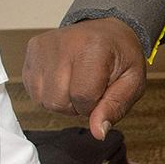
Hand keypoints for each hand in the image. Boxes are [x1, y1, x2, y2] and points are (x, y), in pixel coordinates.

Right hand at [21, 19, 144, 138]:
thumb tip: (97, 132)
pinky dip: (49, 92)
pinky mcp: (32, 50)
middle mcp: (64, 43)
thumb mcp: (132, 82)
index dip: (93, 106)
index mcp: (93, 47)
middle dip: (76, 105)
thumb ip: (115, 107)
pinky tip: (63, 78)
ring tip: (76, 82)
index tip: (102, 92)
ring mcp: (44, 46)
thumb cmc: (120, 56)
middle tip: (89, 88)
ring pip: (43, 99)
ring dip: (61, 100)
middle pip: (58, 101)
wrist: (107, 31)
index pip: (82, 98)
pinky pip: (33, 90)